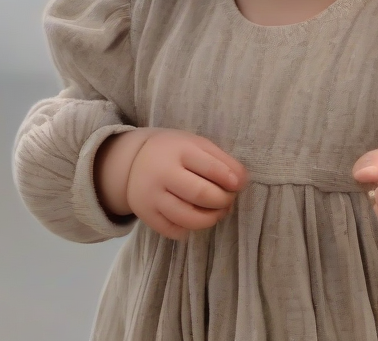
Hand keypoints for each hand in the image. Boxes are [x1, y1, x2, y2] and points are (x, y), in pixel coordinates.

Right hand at [126, 129, 248, 241]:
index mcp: (179, 150)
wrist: (134, 160)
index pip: (210, 168)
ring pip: (188, 218)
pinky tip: (196, 218)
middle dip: (223, 201)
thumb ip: (221, 160)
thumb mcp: (196, 144)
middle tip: (229, 200)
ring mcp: (152, 197)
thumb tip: (243, 181)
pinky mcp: (147, 216)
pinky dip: (190, 229)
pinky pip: (174, 231)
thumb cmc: (175, 151)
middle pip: (200, 195)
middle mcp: (163, 174)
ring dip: (211, 219)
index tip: (239, 185)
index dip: (230, 179)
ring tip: (218, 212)